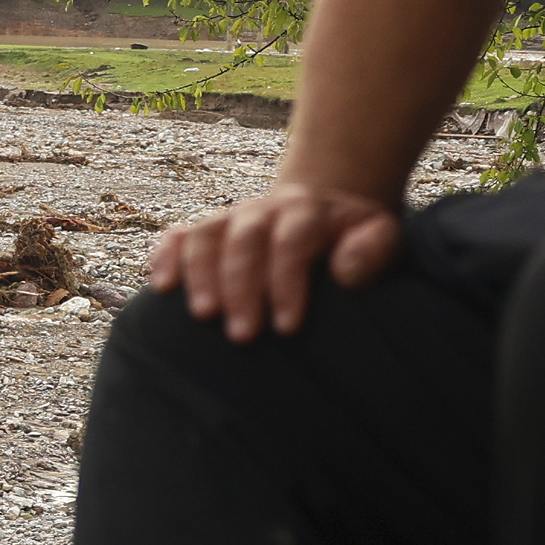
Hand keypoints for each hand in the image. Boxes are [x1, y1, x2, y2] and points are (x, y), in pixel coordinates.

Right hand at [145, 184, 403, 341]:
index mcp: (310, 212)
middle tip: (243, 336)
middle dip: (241, 286)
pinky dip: (165, 257)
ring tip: (202, 317)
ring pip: (207, 234)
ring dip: (200, 274)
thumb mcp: (383, 236)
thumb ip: (375, 250)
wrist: (326, 208)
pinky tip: (161, 288)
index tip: (287, 327)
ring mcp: (233, 218)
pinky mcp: (209, 231)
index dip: (287, 281)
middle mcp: (266, 210)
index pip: (293, 239)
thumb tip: (345, 272)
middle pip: (246, 238)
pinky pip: (178, 236)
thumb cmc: (356, 239)